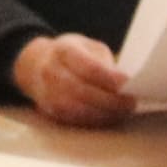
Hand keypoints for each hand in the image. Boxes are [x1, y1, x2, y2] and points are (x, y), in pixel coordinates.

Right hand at [12, 35, 133, 128]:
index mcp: (63, 51)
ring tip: (123, 111)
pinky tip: (109, 116)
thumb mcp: (87, 46)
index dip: (110, 78)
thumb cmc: (70, 54)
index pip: (89, 67)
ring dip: (105, 113)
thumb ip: (103, 61)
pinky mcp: (50, 110)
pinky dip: (95, 120)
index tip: (128, 82)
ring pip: (78, 109)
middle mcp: (51, 72)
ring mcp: (48, 93)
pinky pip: (75, 119)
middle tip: (131, 102)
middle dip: (111, 100)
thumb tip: (123, 83)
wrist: (35, 64)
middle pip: (83, 91)